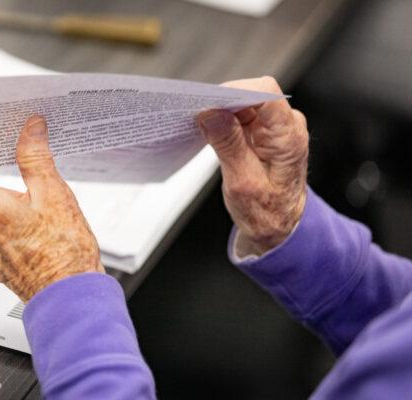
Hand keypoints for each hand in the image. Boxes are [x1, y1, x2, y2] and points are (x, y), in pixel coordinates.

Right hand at [198, 77, 308, 254]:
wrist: (278, 227)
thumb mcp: (241, 181)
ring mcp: (276, 128)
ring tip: (203, 129)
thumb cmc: (265, 212)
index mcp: (288, 137)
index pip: (265, 93)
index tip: (207, 104)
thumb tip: (210, 113)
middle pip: (252, 94)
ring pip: (244, 103)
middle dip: (223, 102)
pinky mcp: (264, 133)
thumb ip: (228, 144)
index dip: (234, 91)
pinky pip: (242, 115)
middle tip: (199, 119)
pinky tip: (211, 133)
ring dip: (222, 112)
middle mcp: (286, 126)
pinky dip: (224, 121)